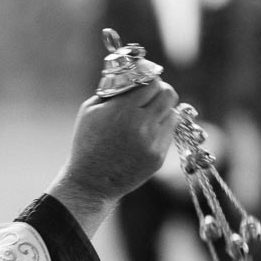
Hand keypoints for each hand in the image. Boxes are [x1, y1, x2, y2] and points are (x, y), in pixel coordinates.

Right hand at [47, 79, 176, 237]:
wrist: (91, 183)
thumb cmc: (87, 144)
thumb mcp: (90, 110)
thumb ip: (112, 91)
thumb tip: (131, 77)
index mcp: (123, 110)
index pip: (152, 82)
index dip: (150, 78)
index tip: (146, 79)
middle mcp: (141, 125)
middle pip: (168, 94)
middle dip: (161, 91)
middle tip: (152, 95)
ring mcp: (152, 143)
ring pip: (173, 114)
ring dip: (163, 110)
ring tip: (149, 115)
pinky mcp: (158, 157)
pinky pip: (169, 133)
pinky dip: (161, 128)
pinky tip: (147, 132)